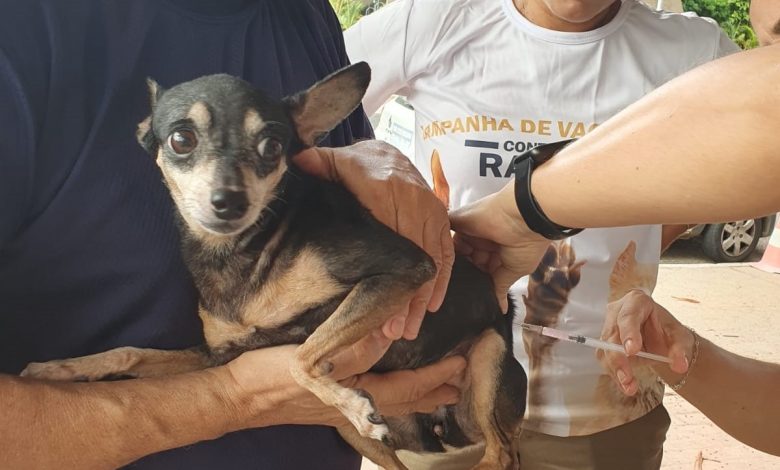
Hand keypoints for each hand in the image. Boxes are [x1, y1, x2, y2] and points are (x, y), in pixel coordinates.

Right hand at [224, 331, 464, 427]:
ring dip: (416, 397)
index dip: (437, 375)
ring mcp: (342, 406)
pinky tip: (387, 390)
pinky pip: (374, 402)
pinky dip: (392, 396)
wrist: (237, 396)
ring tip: (436, 392)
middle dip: (434, 393)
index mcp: (357, 392)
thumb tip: (393, 331)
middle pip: (406, 400)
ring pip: (391, 403)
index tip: (461, 362)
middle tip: (460, 386)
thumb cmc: (271, 375)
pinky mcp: (329, 403)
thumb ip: (356, 346)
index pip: (409, 385)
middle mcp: (355, 404)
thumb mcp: (315, 357)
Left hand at [293, 141, 454, 339]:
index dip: (388, 276)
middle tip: (393, 332)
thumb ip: (317, 163)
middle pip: (414, 257)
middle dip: (405, 297)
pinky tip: (431, 308)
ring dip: (422, 297)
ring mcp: (433, 212)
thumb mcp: (334, 160)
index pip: (392, 239)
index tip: (380, 308)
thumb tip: (296, 160)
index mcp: (388, 190)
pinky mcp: (442, 221)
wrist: (387, 154)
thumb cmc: (357, 164)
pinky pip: (446, 253)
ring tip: (407, 330)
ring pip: (432, 261)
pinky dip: (441, 281)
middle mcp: (416, 201)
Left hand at [449, 185, 550, 311]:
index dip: (473, 280)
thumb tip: (501, 309)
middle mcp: (480, 241)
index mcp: (495, 251)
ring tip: (443, 282)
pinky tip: (438, 262)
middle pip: (464, 261)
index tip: (465, 296)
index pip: (478, 269)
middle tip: (451, 292)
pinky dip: (441, 247)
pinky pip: (444, 235)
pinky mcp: (457, 220)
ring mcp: (468, 230)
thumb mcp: (514, 269)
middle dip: (460, 274)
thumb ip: (501, 286)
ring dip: (450, 264)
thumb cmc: (526, 244)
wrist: (524, 217)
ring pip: (452, 250)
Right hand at [600, 290, 694, 395]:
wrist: (661, 339)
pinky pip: (605, 359)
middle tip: (627, 378)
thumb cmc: (668, 331)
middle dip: (618, 358)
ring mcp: (608, 327)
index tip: (632, 351)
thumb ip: (680, 349)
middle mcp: (617, 311)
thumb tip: (680, 366)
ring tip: (629, 387)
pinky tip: (626, 384)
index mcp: (636, 301)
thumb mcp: (680, 337)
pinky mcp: (605, 344)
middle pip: (612, 335)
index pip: (628, 316)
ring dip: (615, 370)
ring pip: (605, 349)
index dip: (628, 333)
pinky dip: (615, 373)